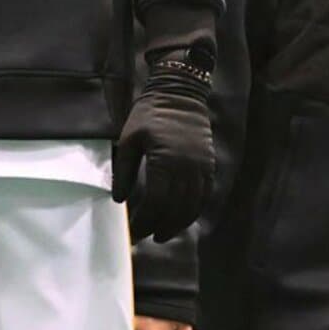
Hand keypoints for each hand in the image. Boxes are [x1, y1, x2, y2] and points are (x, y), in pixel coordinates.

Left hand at [113, 53, 214, 242]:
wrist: (180, 92)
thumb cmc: (150, 114)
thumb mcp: (129, 139)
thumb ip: (125, 172)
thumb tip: (119, 200)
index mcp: (165, 160)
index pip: (155, 202)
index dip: (144, 221)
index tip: (133, 231)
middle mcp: (187, 167)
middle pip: (175, 209)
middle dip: (159, 226)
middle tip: (146, 237)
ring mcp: (201, 166)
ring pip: (192, 205)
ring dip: (177, 224)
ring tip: (163, 234)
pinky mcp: (209, 164)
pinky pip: (204, 195)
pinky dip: (194, 210)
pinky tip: (182, 217)